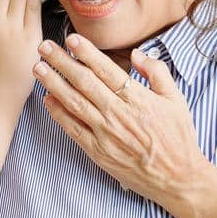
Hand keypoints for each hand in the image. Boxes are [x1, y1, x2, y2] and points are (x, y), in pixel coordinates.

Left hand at [34, 33, 213, 211]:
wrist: (177, 179)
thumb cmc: (178, 138)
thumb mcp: (176, 100)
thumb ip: (157, 72)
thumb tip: (137, 54)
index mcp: (137, 99)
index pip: (106, 70)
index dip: (86, 52)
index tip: (71, 38)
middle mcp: (118, 114)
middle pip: (84, 82)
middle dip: (62, 62)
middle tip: (44, 46)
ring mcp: (106, 134)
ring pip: (74, 103)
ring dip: (53, 83)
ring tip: (38, 68)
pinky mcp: (98, 152)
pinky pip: (73, 129)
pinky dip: (58, 113)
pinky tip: (48, 99)